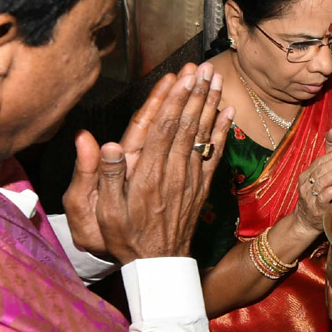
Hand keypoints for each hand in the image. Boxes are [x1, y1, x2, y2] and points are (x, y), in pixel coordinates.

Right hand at [63, 63, 232, 264]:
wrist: (157, 264)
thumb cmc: (124, 236)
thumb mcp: (102, 211)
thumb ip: (105, 175)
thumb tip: (103, 143)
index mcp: (147, 174)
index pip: (163, 128)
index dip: (174, 99)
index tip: (183, 76)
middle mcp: (172, 172)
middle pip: (187, 125)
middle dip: (196, 93)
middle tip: (204, 67)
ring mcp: (190, 179)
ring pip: (202, 135)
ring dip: (210, 105)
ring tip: (217, 79)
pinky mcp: (200, 188)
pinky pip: (214, 155)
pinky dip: (222, 132)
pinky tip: (228, 113)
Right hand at [293, 148, 331, 232]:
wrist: (305, 223)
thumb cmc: (316, 200)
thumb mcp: (317, 184)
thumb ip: (325, 172)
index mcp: (306, 176)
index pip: (318, 162)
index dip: (331, 155)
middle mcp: (306, 185)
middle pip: (320, 169)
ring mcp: (310, 196)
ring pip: (321, 182)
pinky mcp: (316, 208)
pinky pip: (323, 198)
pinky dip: (331, 191)